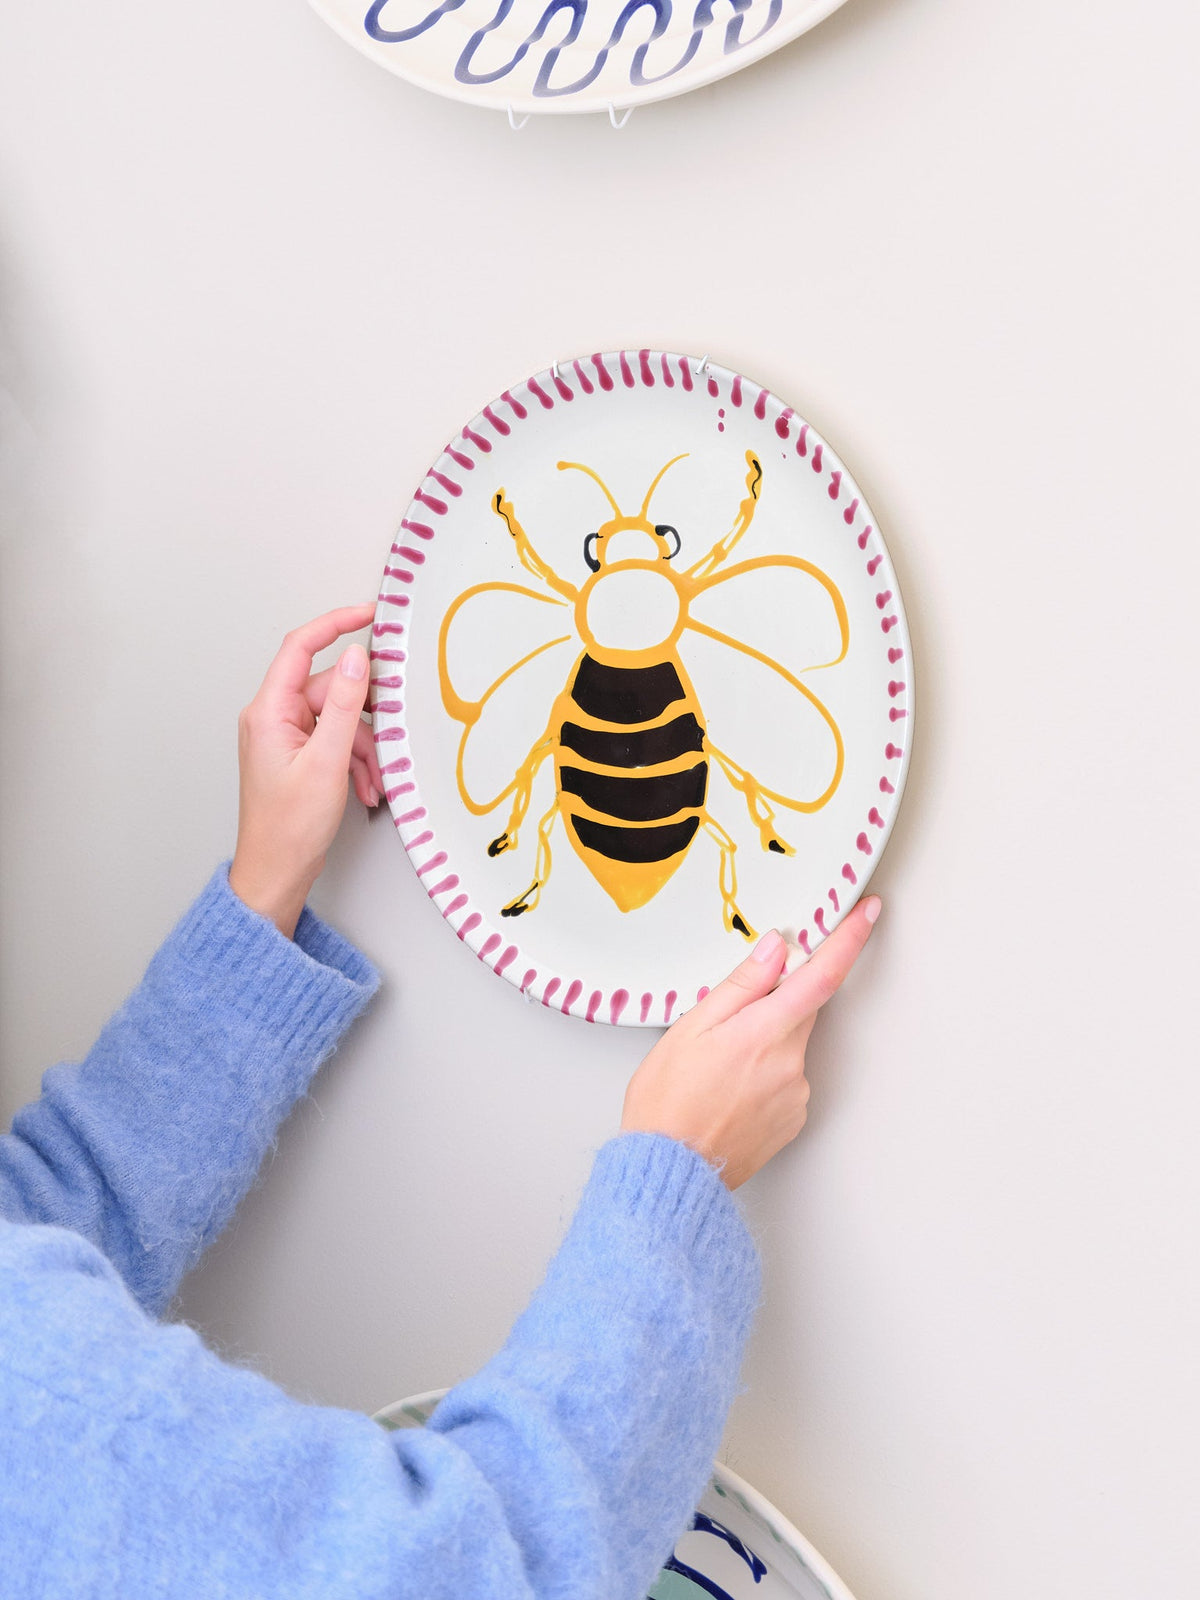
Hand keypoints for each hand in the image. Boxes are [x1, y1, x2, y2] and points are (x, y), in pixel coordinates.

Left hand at [229, 606, 383, 937]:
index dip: (336, 623)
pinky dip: (355, 762)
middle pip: (330, 691)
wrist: (275, 874)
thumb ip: (344, 705)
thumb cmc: (288, 828)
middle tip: (388, 738)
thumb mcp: (326, 761)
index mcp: (268, 712)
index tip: (370, 613)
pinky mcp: (298, 756)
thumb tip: (357, 657)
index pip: (301, 647)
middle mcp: (273, 718)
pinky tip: (364, 788)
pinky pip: (335, 742)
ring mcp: (285, 738)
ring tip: (372, 781)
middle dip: (363, 719)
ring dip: (363, 749)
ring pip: (339, 720)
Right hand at [620, 898, 880, 1187]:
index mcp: (765, 1033)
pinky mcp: (793, 1119)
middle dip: (777, 1000)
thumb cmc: (669, 1102)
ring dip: (765, 1041)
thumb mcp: (692, 1027)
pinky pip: (788, 1078)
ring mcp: (796, 1095)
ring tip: (717, 1068)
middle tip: (731, 1018)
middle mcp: (791, 1064)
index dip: (849, 939)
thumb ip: (741, 984)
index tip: (869, 912)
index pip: (821, 975)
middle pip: (803, 1008)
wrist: (671, 1171)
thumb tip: (775, 948)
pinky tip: (729, 1088)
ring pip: (791, 1045)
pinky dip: (765, 1073)